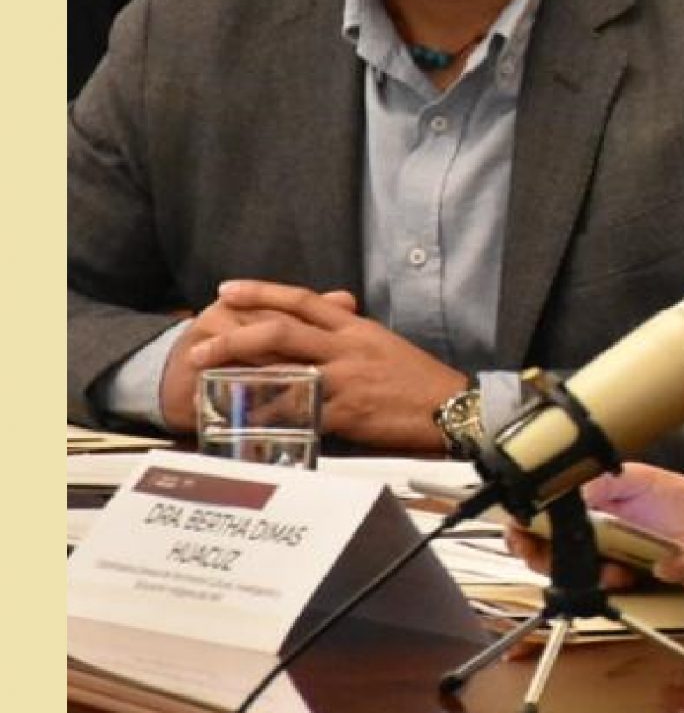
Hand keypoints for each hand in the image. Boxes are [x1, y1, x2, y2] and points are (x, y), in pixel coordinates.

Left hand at [184, 279, 462, 451]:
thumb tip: (323, 325)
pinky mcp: (348, 412)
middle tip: (201, 344)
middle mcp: (347, 347)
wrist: (453, 409)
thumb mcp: (383, 345)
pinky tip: (245, 422)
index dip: (261, 292)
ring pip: (283, 370)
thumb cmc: (420, 380)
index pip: (302, 300)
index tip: (227, 290)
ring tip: (207, 382)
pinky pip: (300, 413)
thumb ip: (349, 334)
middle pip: (281, 331)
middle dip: (234, 335)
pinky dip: (270, 417)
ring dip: (240, 376)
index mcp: (355, 327)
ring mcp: (346, 379)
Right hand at [500, 464, 683, 582]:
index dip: (520, 528)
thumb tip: (556, 489)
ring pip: (563, 571)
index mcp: (583, 498)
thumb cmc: (678, 499)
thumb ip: (595, 481)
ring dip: (576, 572)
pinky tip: (623, 576)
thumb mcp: (635, 479)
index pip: (533, 514)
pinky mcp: (617, 575)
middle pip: (539, 548)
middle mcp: (584, 527)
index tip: (523, 538)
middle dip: (545, 556)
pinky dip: (602, 583)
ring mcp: (599, 553)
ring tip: (609, 567)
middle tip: (562, 557)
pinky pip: (593, 586)